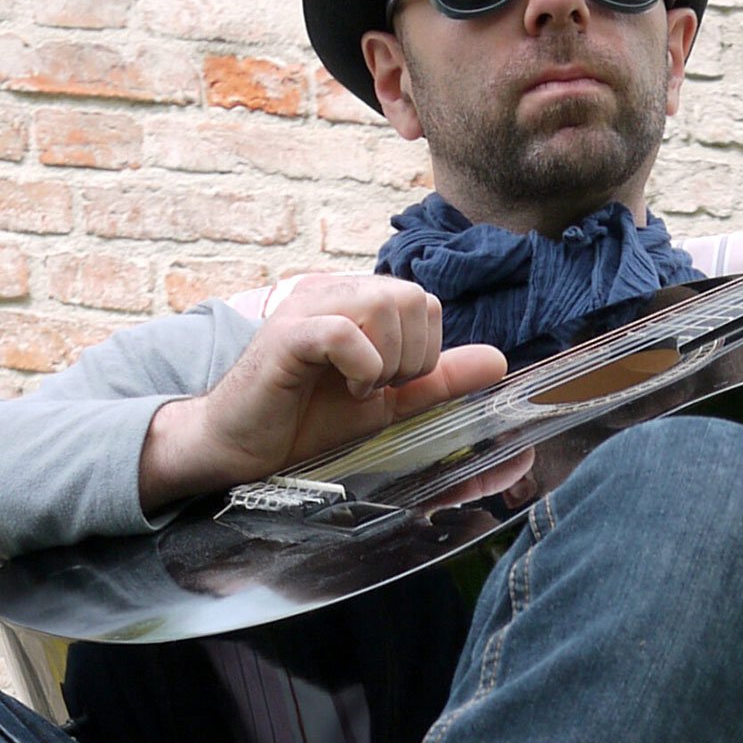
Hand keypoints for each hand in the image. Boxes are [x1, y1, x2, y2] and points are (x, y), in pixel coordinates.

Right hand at [140, 275, 507, 510]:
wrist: (243, 449)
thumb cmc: (308, 420)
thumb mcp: (388, 401)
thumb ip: (440, 379)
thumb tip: (499, 360)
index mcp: (358, 301)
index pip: (425, 301)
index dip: (424, 349)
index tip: (392, 383)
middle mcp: (333, 292)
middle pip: (412, 297)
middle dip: (411, 354)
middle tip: (377, 387)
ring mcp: (307, 308)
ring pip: (384, 303)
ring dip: (388, 359)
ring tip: (358, 387)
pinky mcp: (286, 335)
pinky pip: (346, 331)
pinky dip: (362, 365)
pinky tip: (346, 388)